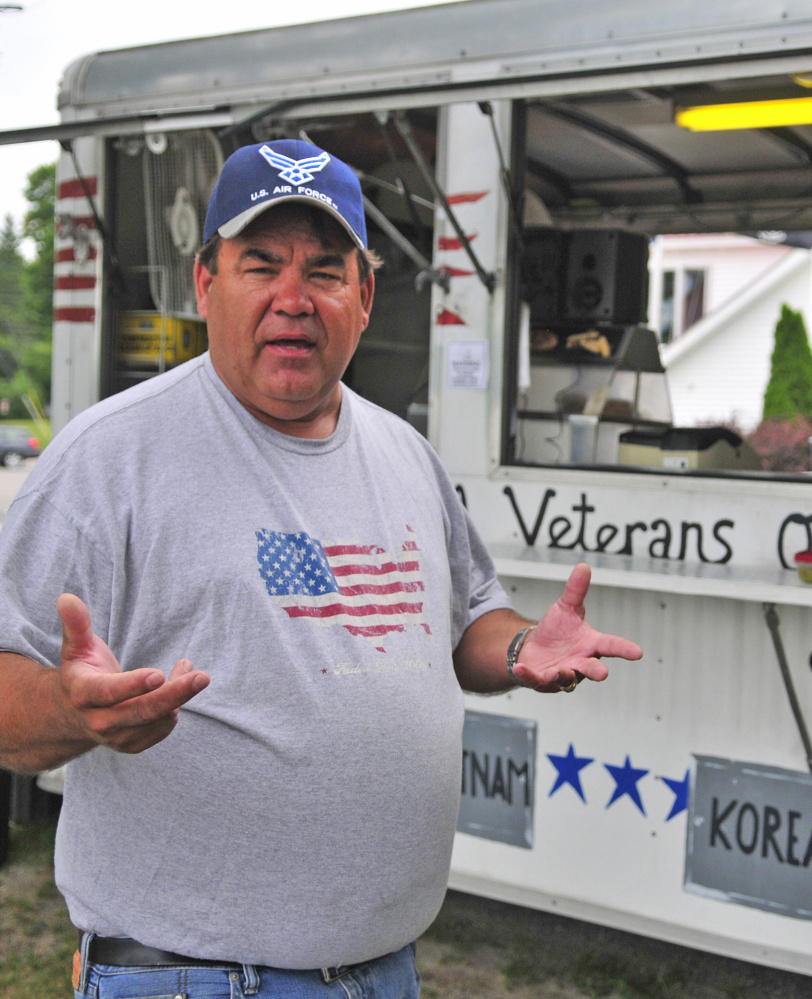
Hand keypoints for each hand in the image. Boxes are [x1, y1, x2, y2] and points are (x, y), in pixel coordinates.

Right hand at [56, 593, 209, 753]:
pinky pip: (163, 727)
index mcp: (83, 694)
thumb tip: (66, 598)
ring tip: (188, 669)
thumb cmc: (81, 670)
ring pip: (157, 718)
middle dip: (174, 695)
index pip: (108, 693)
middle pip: (141, 712)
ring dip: (179, 694)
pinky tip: (177, 684)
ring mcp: (117, 737)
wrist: (73, 713)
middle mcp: (98, 721)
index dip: (133, 685)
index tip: (159, 674)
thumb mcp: (75, 646)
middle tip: (203, 677)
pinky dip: (176, 706)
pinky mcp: (133, 744)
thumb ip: (76, 623)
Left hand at [512, 563, 641, 691]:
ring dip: (562, 675)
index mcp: (590, 644)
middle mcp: (580, 662)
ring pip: (566, 678)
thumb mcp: (566, 608)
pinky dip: (528, 676)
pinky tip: (519, 669)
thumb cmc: (557, 630)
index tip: (637, 653)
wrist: (533, 647)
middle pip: (591, 669)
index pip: (610, 645)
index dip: (624, 649)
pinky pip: (536, 680)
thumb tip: (583, 566)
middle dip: (596, 671)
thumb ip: (575, 591)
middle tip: (603, 673)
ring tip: (555, 670)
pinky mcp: (542, 681)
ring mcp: (562, 674)